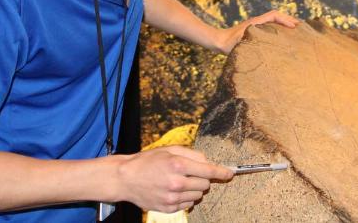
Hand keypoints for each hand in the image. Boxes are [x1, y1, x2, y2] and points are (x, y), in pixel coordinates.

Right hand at [115, 145, 232, 212]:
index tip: (230, 173)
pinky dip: (186, 198)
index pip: (208, 170)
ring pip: (198, 196)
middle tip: (191, 173)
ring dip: (194, 189)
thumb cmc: (148, 161)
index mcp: (178, 164)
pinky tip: (174, 190)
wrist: (127, 178)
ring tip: (180, 182)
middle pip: (206, 185)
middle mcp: (177, 182)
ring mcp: (172, 197)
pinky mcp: (168, 208)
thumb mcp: (169, 150)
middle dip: (203, 179)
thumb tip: (208, 161)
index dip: (222, 172)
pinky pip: (188, 204)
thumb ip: (191, 154)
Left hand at [216, 10, 298, 53]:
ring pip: (274, 21)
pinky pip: (270, 27)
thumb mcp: (238, 41)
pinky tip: (283, 38)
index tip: (294, 27)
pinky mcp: (255, 32)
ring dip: (285, 23)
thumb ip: (247, 39)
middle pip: (276, 16)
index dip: (285, 19)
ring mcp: (256, 27)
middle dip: (289, 20)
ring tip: (296, 31)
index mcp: (256, 22)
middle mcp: (257, 23)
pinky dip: (279, 28)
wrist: (218, 42)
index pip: (274, 15)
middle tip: (302, 27)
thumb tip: (259, 39)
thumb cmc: (227, 43)